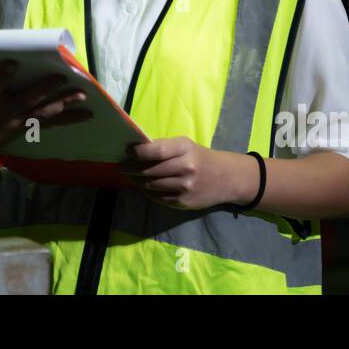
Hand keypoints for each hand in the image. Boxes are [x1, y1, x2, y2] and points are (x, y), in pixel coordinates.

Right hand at [0, 59, 93, 165]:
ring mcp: (20, 120)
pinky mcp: (30, 125)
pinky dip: (71, 118)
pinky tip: (88, 115)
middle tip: (61, 79)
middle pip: (28, 99)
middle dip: (45, 89)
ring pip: (45, 111)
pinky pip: (53, 122)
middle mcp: (6, 111)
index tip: (12, 64)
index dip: (2, 76)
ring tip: (82, 96)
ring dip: (64, 103)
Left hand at [120, 136, 256, 209]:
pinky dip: (148, 192)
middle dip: (131, 169)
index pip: (155, 151)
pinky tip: (144, 187)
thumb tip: (134, 151)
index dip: (137, 152)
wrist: (226, 178)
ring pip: (151, 185)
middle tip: (122, 168)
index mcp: (184, 148)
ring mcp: (185, 187)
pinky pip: (158, 197)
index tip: (126, 152)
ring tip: (130, 177)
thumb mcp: (186, 146)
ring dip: (137, 181)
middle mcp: (185, 168)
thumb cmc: (200, 158)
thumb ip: (164, 148)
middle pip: (149, 170)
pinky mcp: (183, 202)